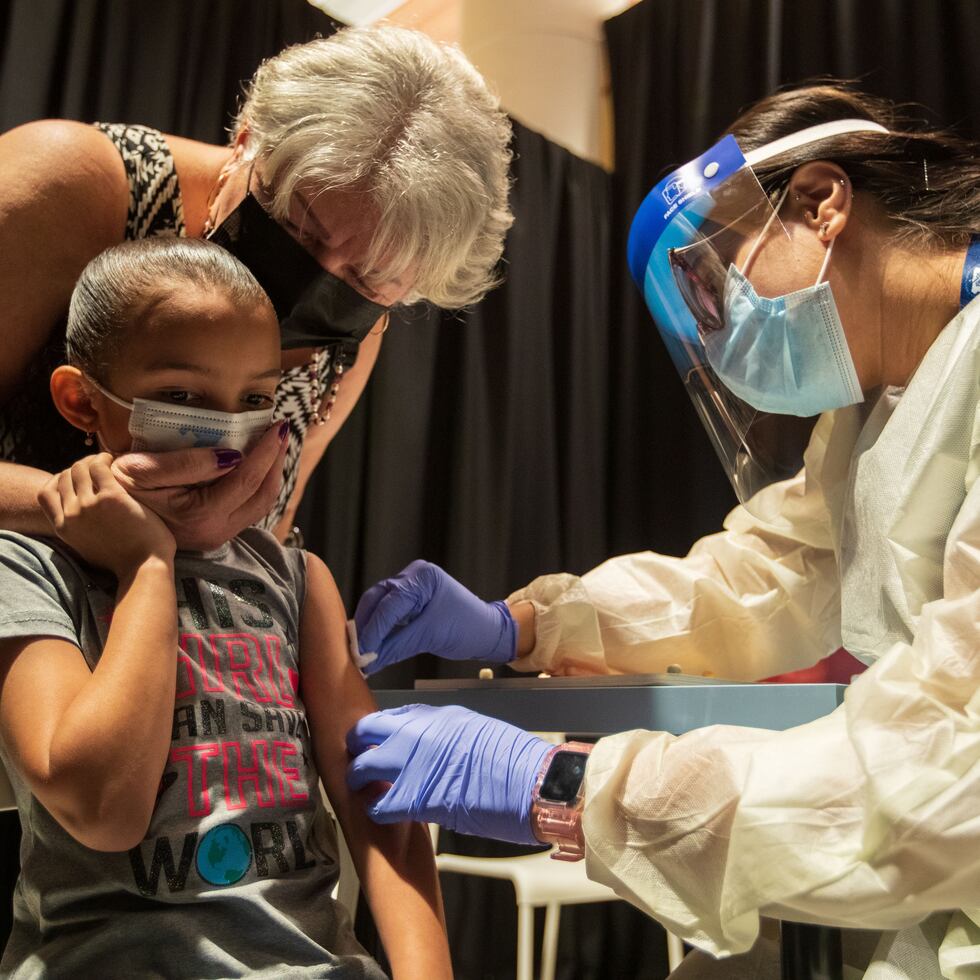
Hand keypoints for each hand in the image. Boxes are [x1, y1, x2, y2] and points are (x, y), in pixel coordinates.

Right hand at [37, 453, 174, 576]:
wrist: (143, 568)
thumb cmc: (123, 560)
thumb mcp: (86, 547)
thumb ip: (77, 529)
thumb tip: (77, 515)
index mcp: (63, 528)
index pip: (45, 493)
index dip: (59, 480)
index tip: (76, 479)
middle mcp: (72, 515)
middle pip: (64, 476)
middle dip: (79, 467)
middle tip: (97, 466)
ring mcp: (89, 506)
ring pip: (79, 468)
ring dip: (92, 460)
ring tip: (107, 462)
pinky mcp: (111, 498)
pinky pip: (99, 467)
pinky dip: (104, 459)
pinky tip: (114, 461)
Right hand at [111, 422, 288, 551]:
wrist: (106, 522)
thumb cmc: (119, 491)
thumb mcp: (142, 470)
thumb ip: (187, 462)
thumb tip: (234, 455)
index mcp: (201, 515)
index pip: (248, 479)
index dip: (267, 451)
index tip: (277, 425)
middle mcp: (216, 531)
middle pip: (265, 494)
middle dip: (277, 460)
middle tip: (281, 431)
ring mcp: (218, 536)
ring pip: (261, 504)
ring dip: (271, 472)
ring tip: (274, 443)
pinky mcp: (217, 533)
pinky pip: (249, 507)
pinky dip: (258, 483)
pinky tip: (257, 462)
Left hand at [346, 704, 549, 843]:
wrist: (532, 783)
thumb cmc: (513, 761)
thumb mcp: (474, 729)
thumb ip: (443, 733)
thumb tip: (427, 743)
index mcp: (436, 716)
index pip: (390, 716)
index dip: (377, 731)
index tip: (372, 741)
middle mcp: (419, 733)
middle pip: (366, 732)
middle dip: (356, 747)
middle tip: (357, 760)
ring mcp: (414, 763)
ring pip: (363, 767)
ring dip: (359, 779)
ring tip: (363, 789)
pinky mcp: (416, 798)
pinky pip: (379, 804)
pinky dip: (375, 811)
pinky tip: (381, 813)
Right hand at [353, 560, 514, 674]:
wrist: (487, 631)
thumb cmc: (467, 628)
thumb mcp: (430, 636)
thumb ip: (396, 646)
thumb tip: (369, 661)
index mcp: (422, 577)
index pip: (389, 603)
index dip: (374, 629)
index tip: (361, 651)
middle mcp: (413, 575)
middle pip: (378, 599)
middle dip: (367, 626)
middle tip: (357, 652)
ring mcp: (411, 585)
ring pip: (380, 605)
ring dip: (371, 628)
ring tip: (362, 651)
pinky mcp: (411, 598)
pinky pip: (389, 612)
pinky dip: (381, 628)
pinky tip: (373, 644)